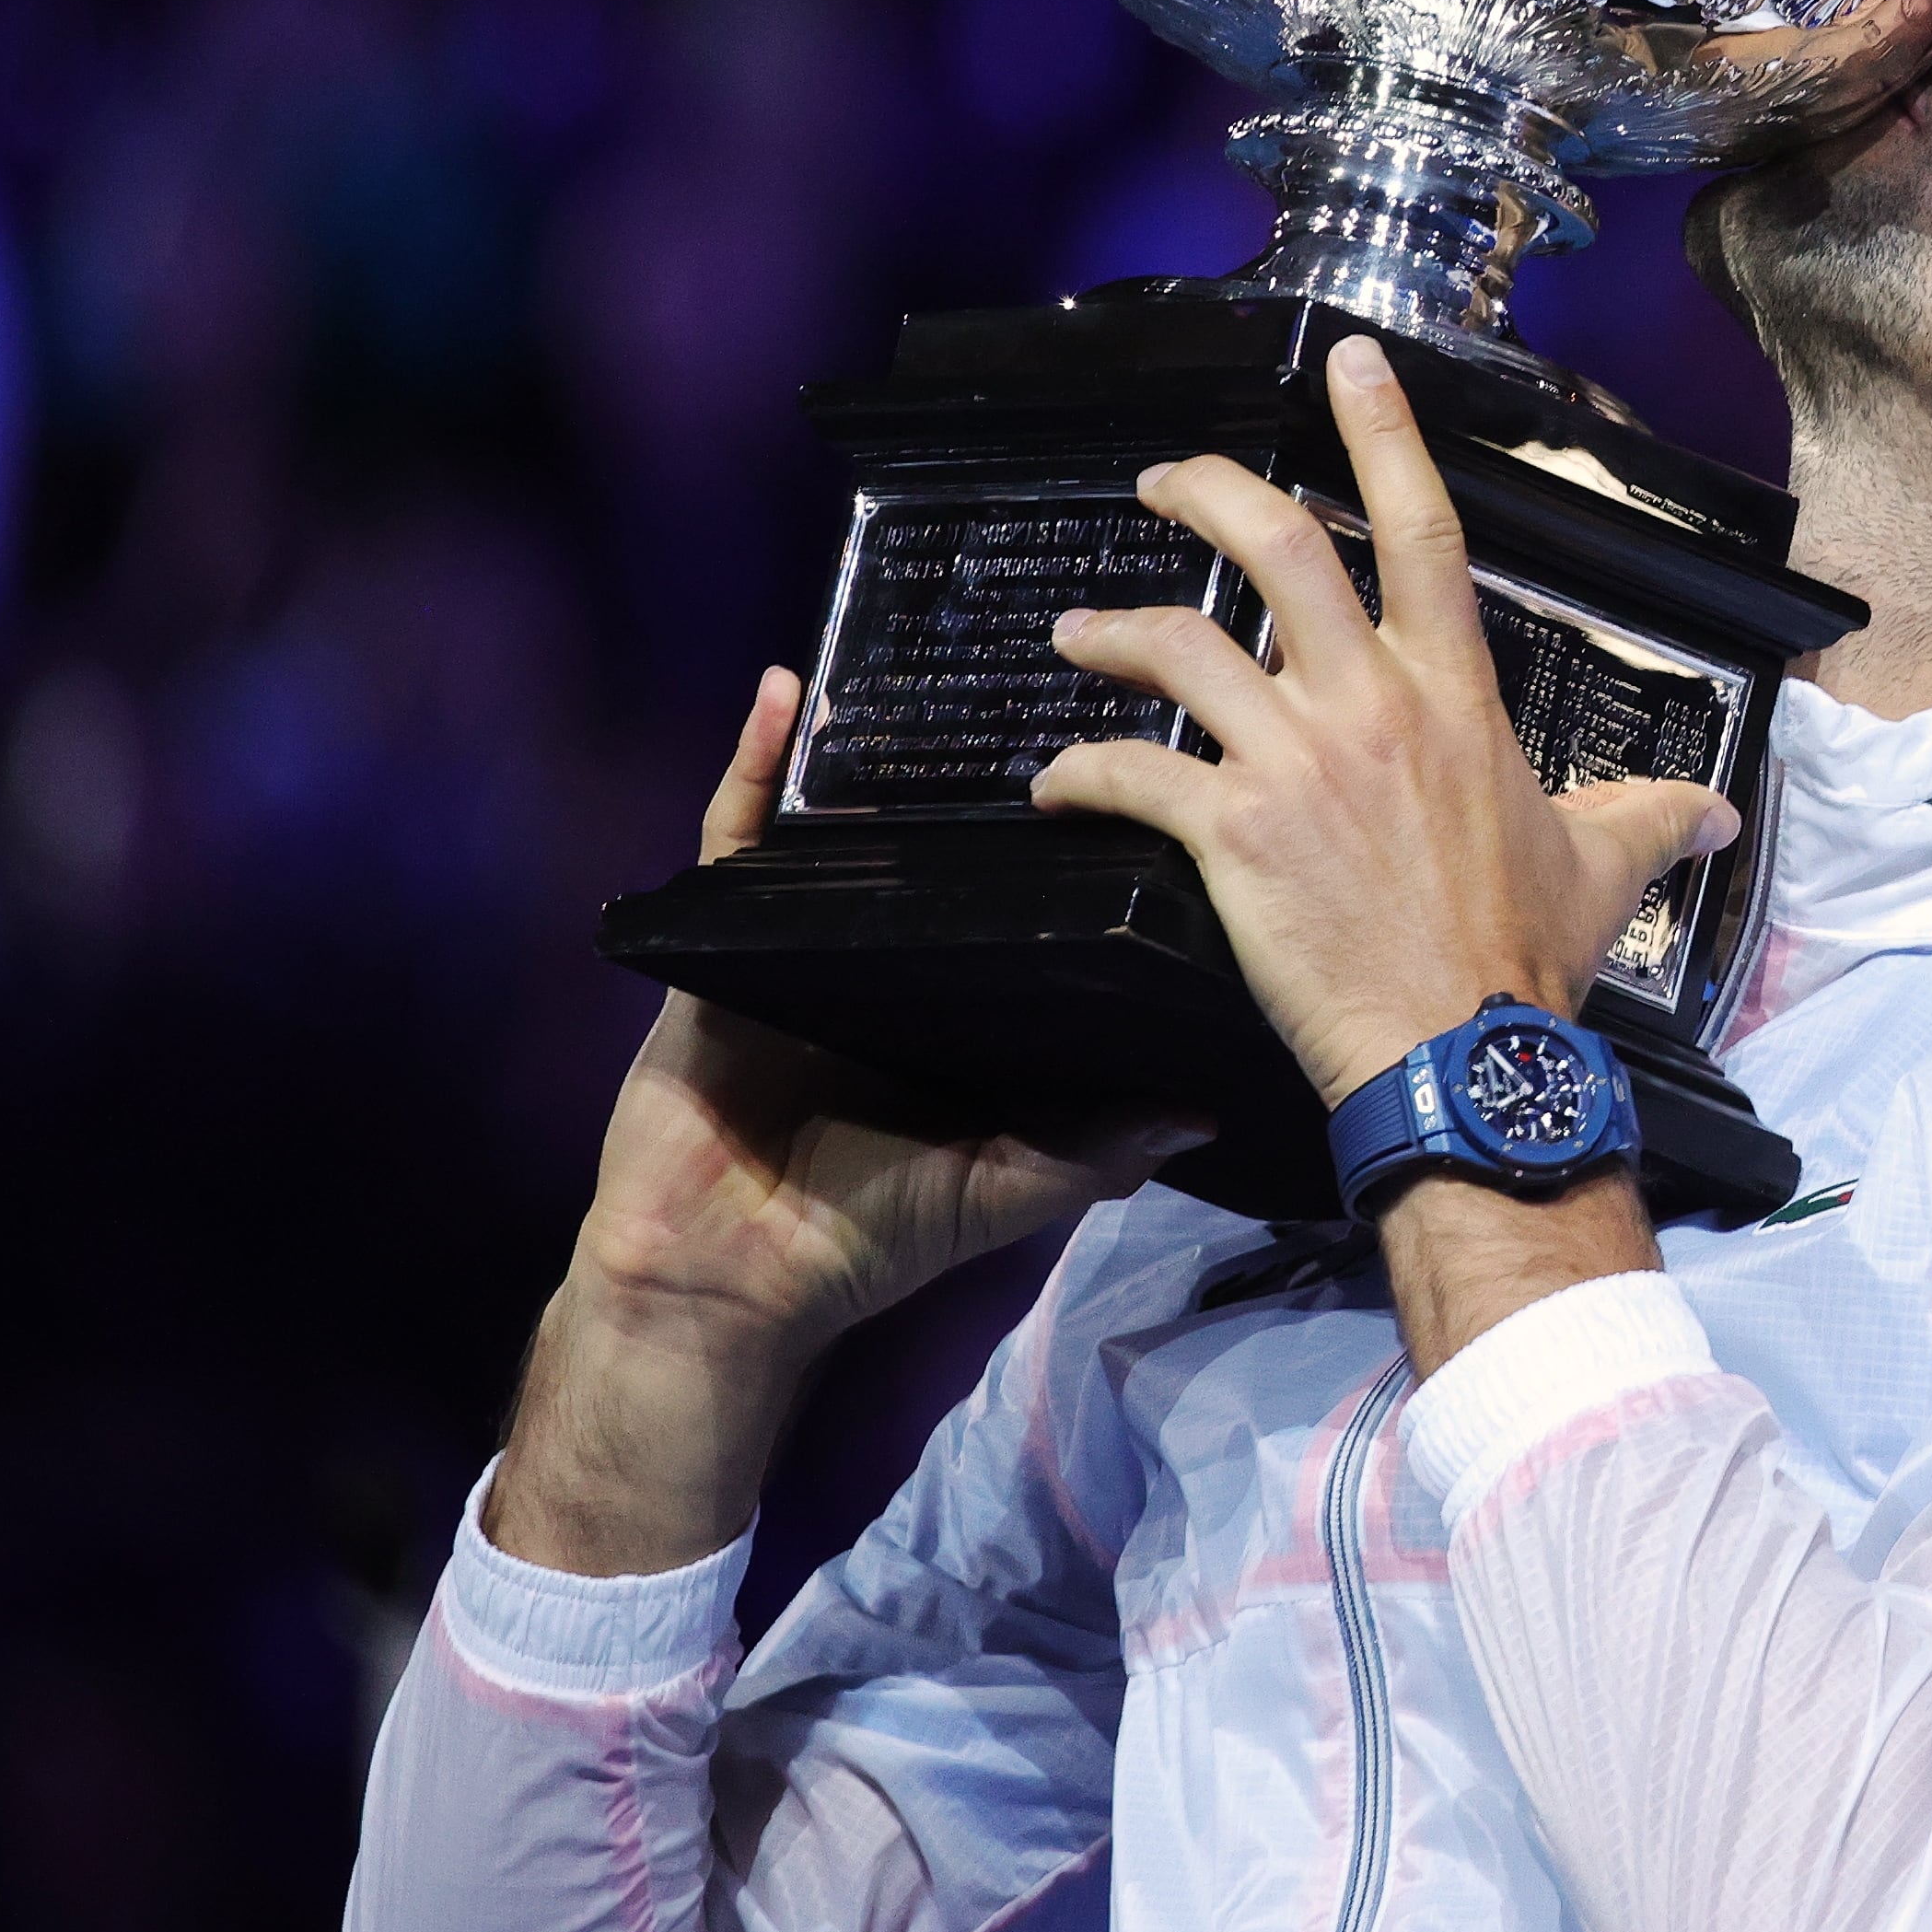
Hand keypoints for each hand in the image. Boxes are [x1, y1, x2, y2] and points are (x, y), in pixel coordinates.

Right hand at [487, 672, 1204, 1574]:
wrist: (726, 1282)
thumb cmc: (870, 1238)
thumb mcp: (1006, 1187)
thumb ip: (1096, 1153)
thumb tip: (1205, 1111)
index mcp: (968, 997)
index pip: (1028, 898)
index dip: (1073, 834)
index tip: (1137, 761)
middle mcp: (898, 951)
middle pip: (943, 841)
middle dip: (985, 763)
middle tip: (1049, 666)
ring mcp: (809, 938)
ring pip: (848, 822)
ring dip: (874, 743)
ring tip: (924, 649)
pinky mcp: (726, 939)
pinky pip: (735, 836)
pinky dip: (753, 765)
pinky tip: (782, 693)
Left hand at [1032, 333, 1738, 1108]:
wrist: (1462, 1050)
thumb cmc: (1527, 959)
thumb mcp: (1607, 867)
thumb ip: (1656, 818)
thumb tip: (1720, 813)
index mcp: (1453, 694)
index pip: (1421, 529)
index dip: (1384, 433)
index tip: (1350, 362)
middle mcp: (1371, 704)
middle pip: (1276, 548)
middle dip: (1205, 492)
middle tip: (1162, 483)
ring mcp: (1296, 763)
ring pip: (1179, 648)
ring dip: (1112, 631)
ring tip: (1076, 634)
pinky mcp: (1233, 834)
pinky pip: (1131, 776)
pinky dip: (1081, 773)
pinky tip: (1057, 785)